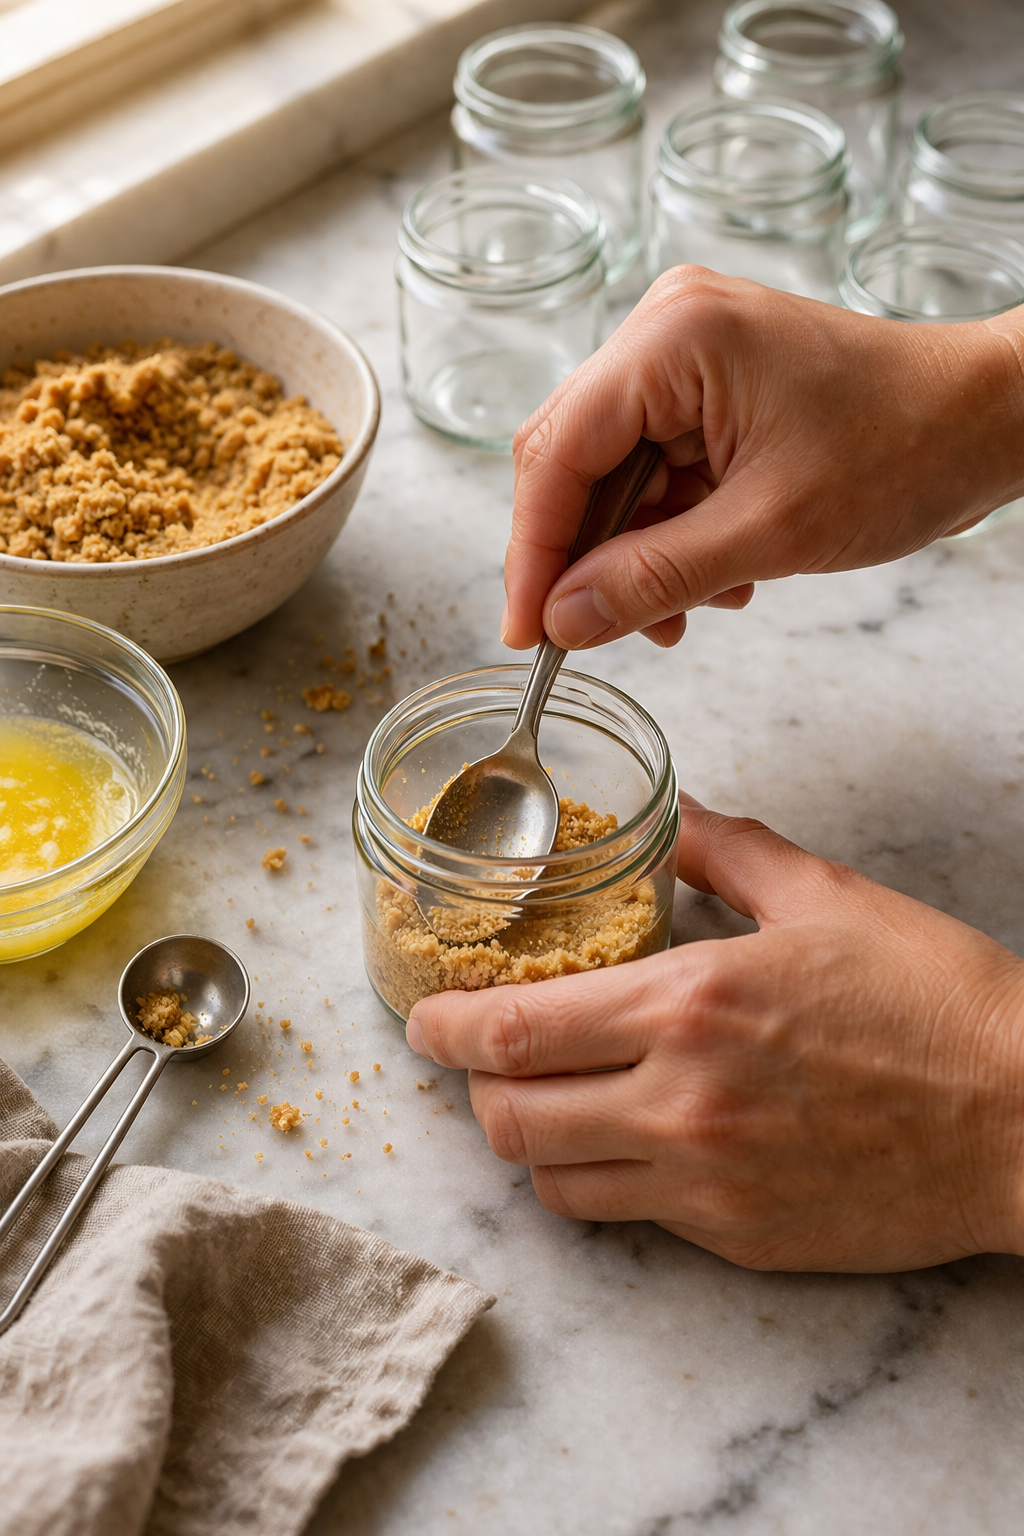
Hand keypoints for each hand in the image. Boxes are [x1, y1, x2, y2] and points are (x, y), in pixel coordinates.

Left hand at [406, 801, 1023, 1271]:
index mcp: (689, 1002)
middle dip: (472, 1087)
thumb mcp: (827, 897)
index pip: (515, 1030)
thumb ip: (725, 851)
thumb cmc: (936, 1001)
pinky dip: (598, 1182)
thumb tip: (671, 819)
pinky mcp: (736, 1238)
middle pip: (507, 1117)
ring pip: (550, 1181)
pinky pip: (624, 1219)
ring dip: (529, 1138)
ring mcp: (704, 1181)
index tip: (425, 1016)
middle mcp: (679, 1100)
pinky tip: (626, 1142)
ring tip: (548, 1100)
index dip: (446, 1027)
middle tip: (480, 1058)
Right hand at [502, 268, 1023, 651]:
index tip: (528, 631)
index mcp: (673, 339)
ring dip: (633, 556)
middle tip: (589, 634)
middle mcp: (666, 331)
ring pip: (613, 476)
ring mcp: (686, 356)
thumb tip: (564, 620)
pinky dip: (669, 536)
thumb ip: (653, 578)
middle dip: (583, 557)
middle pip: (573, 460)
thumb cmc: (904, 448)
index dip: (533, 551)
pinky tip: (714, 581)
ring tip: (680, 614)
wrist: (987, 420)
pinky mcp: (708, 389)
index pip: (558, 452)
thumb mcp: (770, 532)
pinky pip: (656, 473)